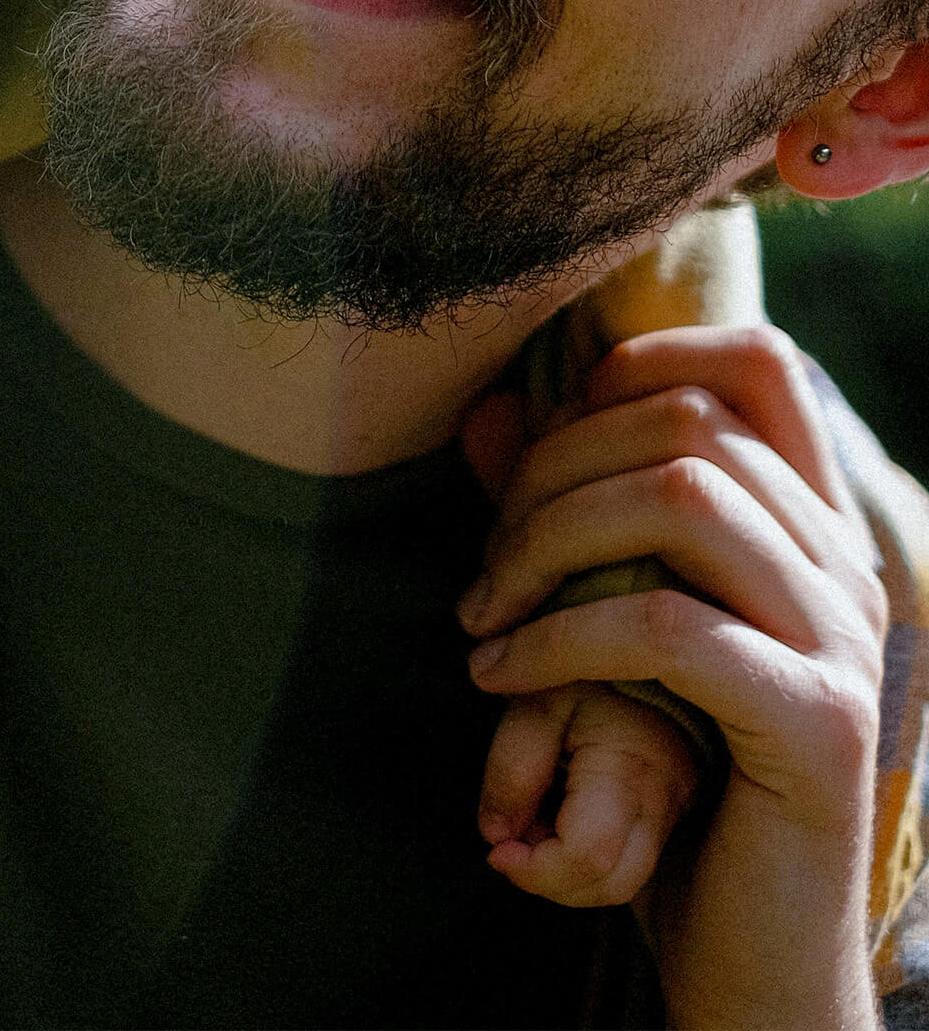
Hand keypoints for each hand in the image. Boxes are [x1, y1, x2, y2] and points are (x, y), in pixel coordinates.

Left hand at [458, 329, 886, 1030]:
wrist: (751, 964)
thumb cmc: (670, 787)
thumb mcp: (605, 632)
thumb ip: (558, 517)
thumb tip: (480, 411)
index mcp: (814, 526)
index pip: (756, 361)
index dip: (635, 367)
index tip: (539, 449)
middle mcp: (846, 565)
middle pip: (688, 422)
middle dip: (551, 472)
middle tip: (482, 570)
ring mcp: (843, 640)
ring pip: (682, 498)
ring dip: (547, 542)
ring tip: (483, 619)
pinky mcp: (816, 723)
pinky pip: (670, 624)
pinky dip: (562, 635)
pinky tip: (502, 675)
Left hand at [478, 681, 700, 906]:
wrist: (642, 636)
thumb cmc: (585, 662)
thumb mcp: (535, 698)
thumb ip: (512, 766)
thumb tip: (497, 835)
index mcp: (632, 768)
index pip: (588, 856)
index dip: (534, 870)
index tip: (496, 848)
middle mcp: (666, 801)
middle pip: (611, 886)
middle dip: (551, 880)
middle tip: (517, 834)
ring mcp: (675, 810)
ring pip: (624, 883)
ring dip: (569, 871)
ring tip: (540, 816)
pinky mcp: (672, 811)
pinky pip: (632, 859)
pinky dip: (589, 855)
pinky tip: (566, 811)